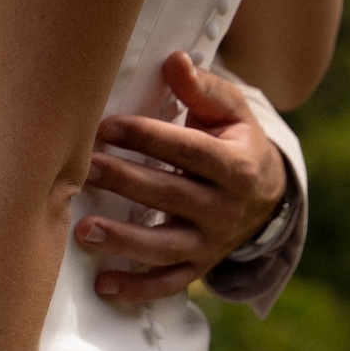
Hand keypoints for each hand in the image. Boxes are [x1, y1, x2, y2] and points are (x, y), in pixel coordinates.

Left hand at [73, 51, 287, 303]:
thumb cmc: (235, 144)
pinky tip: (103, 286)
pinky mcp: (197, 268)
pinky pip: (166, 284)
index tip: (106, 127)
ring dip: (123, 241)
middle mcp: (225, 210)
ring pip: (164, 247)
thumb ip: (202, 89)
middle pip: (169, 196)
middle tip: (84, 168)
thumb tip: (174, 61)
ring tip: (83, 229)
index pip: (186, 151)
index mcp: (236, 166)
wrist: (266, 196)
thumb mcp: (230, 113)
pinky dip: (136, 289)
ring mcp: (211, 244)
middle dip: (124, 181)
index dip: (146, 138)